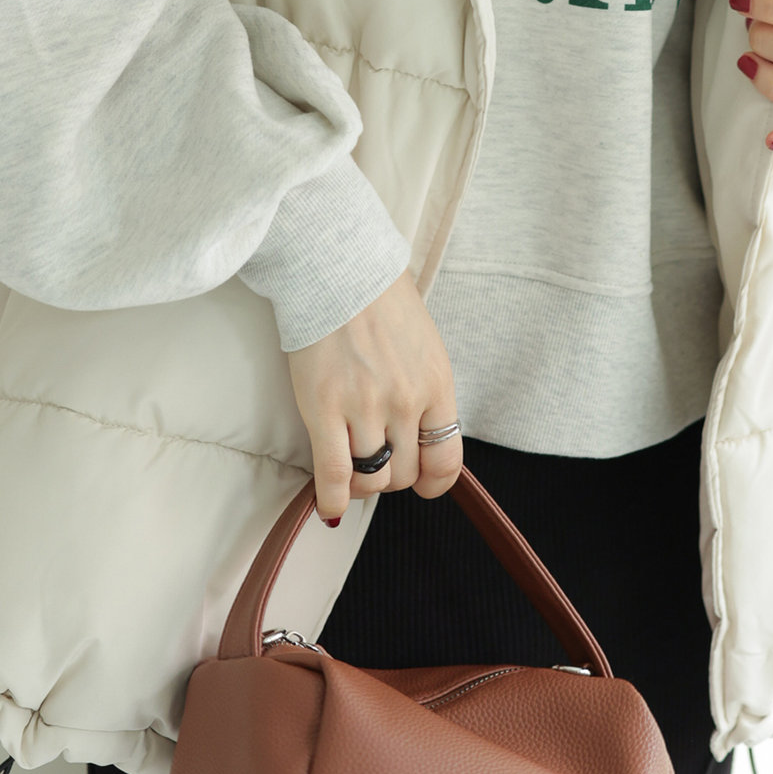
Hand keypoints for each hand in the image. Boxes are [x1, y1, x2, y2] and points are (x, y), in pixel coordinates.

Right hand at [285, 269, 463, 526]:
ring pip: (370, 479)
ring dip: (360, 484)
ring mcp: (366, 407)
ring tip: (349, 469)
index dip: (433, 481)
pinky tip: (328, 504)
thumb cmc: (379, 302)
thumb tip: (418, 434)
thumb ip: (425, 390)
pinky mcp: (325, 408)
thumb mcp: (424, 346)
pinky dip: (331, 498)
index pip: (447, 459)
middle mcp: (407, 401)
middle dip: (390, 476)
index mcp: (437, 384)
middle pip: (404, 473)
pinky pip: (333, 474)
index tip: (420, 482)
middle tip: (374, 462)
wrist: (338, 269)